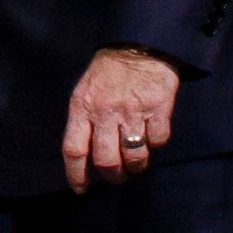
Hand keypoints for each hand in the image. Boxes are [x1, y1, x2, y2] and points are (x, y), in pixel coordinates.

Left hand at [62, 47, 178, 191]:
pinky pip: (158, 141)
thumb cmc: (108, 70)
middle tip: (117, 177)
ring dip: (136, 166)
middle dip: (113, 176)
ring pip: (134, 156)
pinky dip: (156, 145)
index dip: (76, 175)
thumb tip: (86, 155)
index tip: (81, 189)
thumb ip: (84, 119)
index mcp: (83, 107)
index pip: (74, 150)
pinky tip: (152, 137)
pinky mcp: (158, 108)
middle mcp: (106, 112)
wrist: (138, 43)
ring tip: (136, 163)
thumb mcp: (85, 90)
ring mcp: (133, 111)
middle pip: (106, 160)